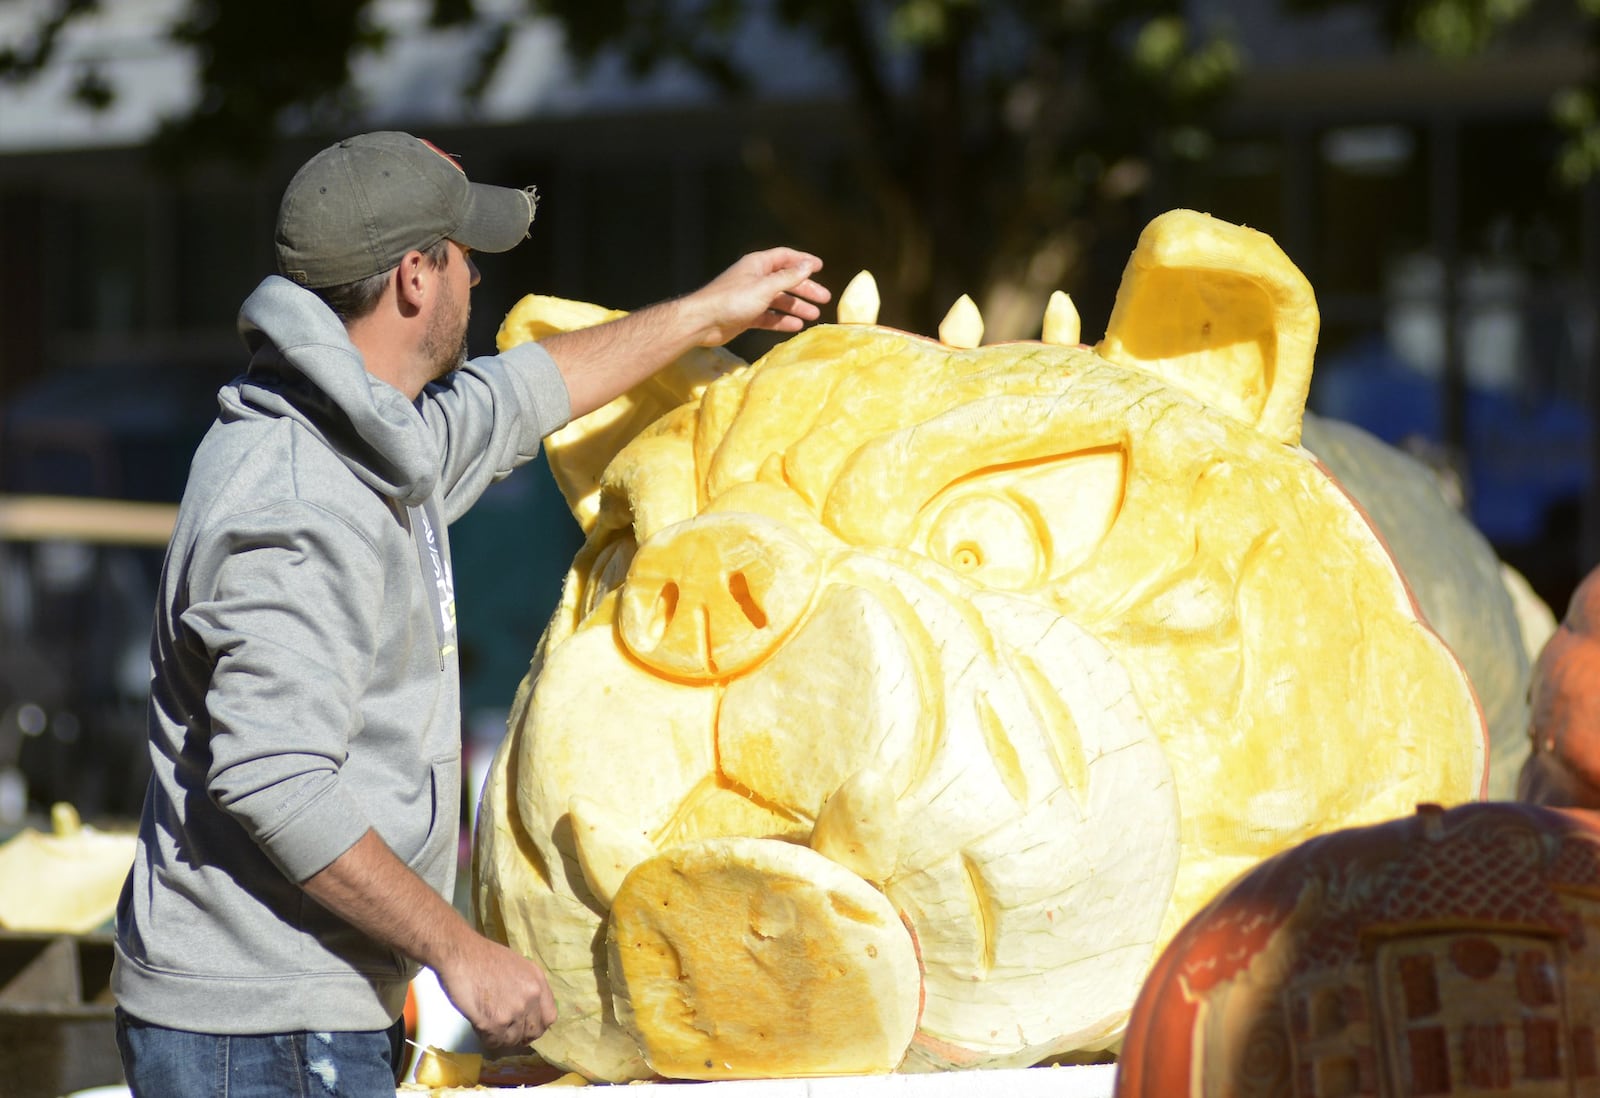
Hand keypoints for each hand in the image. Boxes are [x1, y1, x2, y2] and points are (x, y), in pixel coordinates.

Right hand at [435, 934, 558, 1049]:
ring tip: (489, 1027)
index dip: (537, 1025)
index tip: (526, 1027)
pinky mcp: (494, 1023)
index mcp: (538, 981)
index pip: (549, 1017)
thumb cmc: (483, 957)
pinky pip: (494, 1042)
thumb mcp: (518, 967)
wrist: (460, 953)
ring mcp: (514, 1011)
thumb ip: (527, 988)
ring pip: (513, 1040)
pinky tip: (480, 1027)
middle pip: (534, 1032)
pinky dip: (486, 1039)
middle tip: (506, 1032)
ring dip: (501, 1038)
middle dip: (521, 1036)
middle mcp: (531, 997)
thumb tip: (527, 1011)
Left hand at [688, 247, 830, 345]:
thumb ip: (788, 278)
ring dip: (797, 306)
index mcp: (758, 264)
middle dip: (805, 289)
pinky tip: (796, 326)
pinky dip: (782, 320)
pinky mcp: (746, 315)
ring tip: (814, 315)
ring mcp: (751, 297)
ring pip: (779, 300)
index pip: (785, 257)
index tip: (820, 267)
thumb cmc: (732, 300)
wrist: (703, 322)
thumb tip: (808, 265)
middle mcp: (755, 278)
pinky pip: (769, 316)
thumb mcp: (765, 287)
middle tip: (824, 298)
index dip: (803, 261)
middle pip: (785, 280)